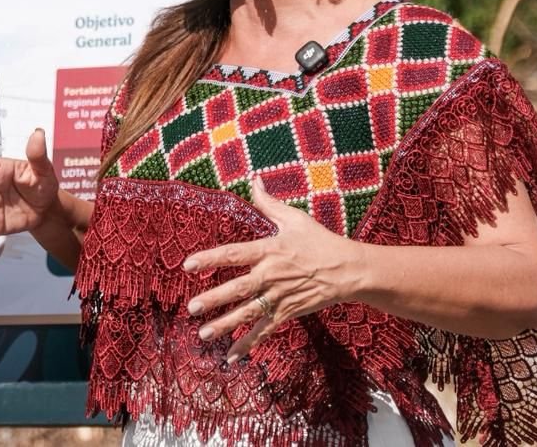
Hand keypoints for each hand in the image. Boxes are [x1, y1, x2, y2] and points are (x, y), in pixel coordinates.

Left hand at [182, 177, 359, 361]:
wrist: (349, 270)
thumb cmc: (320, 241)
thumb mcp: (294, 219)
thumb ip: (269, 203)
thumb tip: (254, 180)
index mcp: (269, 251)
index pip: (234, 254)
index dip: (210, 258)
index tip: (188, 265)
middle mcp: (271, 276)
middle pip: (239, 288)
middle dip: (214, 299)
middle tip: (192, 307)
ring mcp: (279, 297)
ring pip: (248, 313)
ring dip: (225, 325)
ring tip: (202, 334)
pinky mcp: (287, 313)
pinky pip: (265, 331)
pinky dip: (248, 344)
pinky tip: (231, 356)